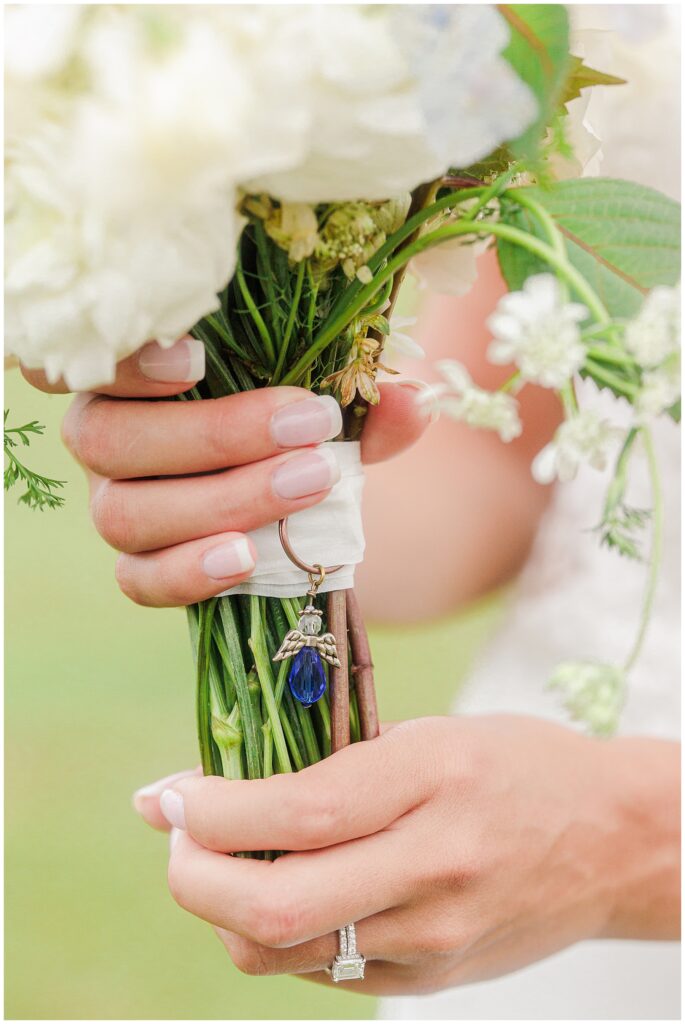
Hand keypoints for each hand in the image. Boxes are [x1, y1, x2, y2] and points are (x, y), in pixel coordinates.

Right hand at [22, 336, 428, 605]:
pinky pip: (138, 579)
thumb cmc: (296, 423)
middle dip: (215, 434)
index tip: (198, 356)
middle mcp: (107, 435)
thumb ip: (364, 403)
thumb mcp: (331, 402)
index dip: (122, 360)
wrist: (299, 489)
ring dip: (219, 500)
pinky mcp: (139, 563)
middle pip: (107, 438)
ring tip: (306, 486)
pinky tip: (246, 558)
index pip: (88, 356)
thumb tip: (412, 404)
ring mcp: (114, 503)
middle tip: (311, 426)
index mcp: (134, 375)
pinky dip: (187, 572)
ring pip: (123, 512)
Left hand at [133, 715, 678, 994]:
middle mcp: (435, 865)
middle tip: (176, 842)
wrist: (614, 842)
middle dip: (192, 878)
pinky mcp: (433, 978)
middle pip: (273, 906)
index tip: (170, 796)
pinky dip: (280, 936)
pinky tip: (289, 891)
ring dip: (226, 912)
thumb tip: (224, 786)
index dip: (213, 810)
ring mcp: (435, 935)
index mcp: (434, 777)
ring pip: (282, 954)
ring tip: (224, 865)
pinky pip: (324, 971)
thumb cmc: (517, 766)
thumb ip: (333, 762)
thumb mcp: (431, 733)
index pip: (299, 809)